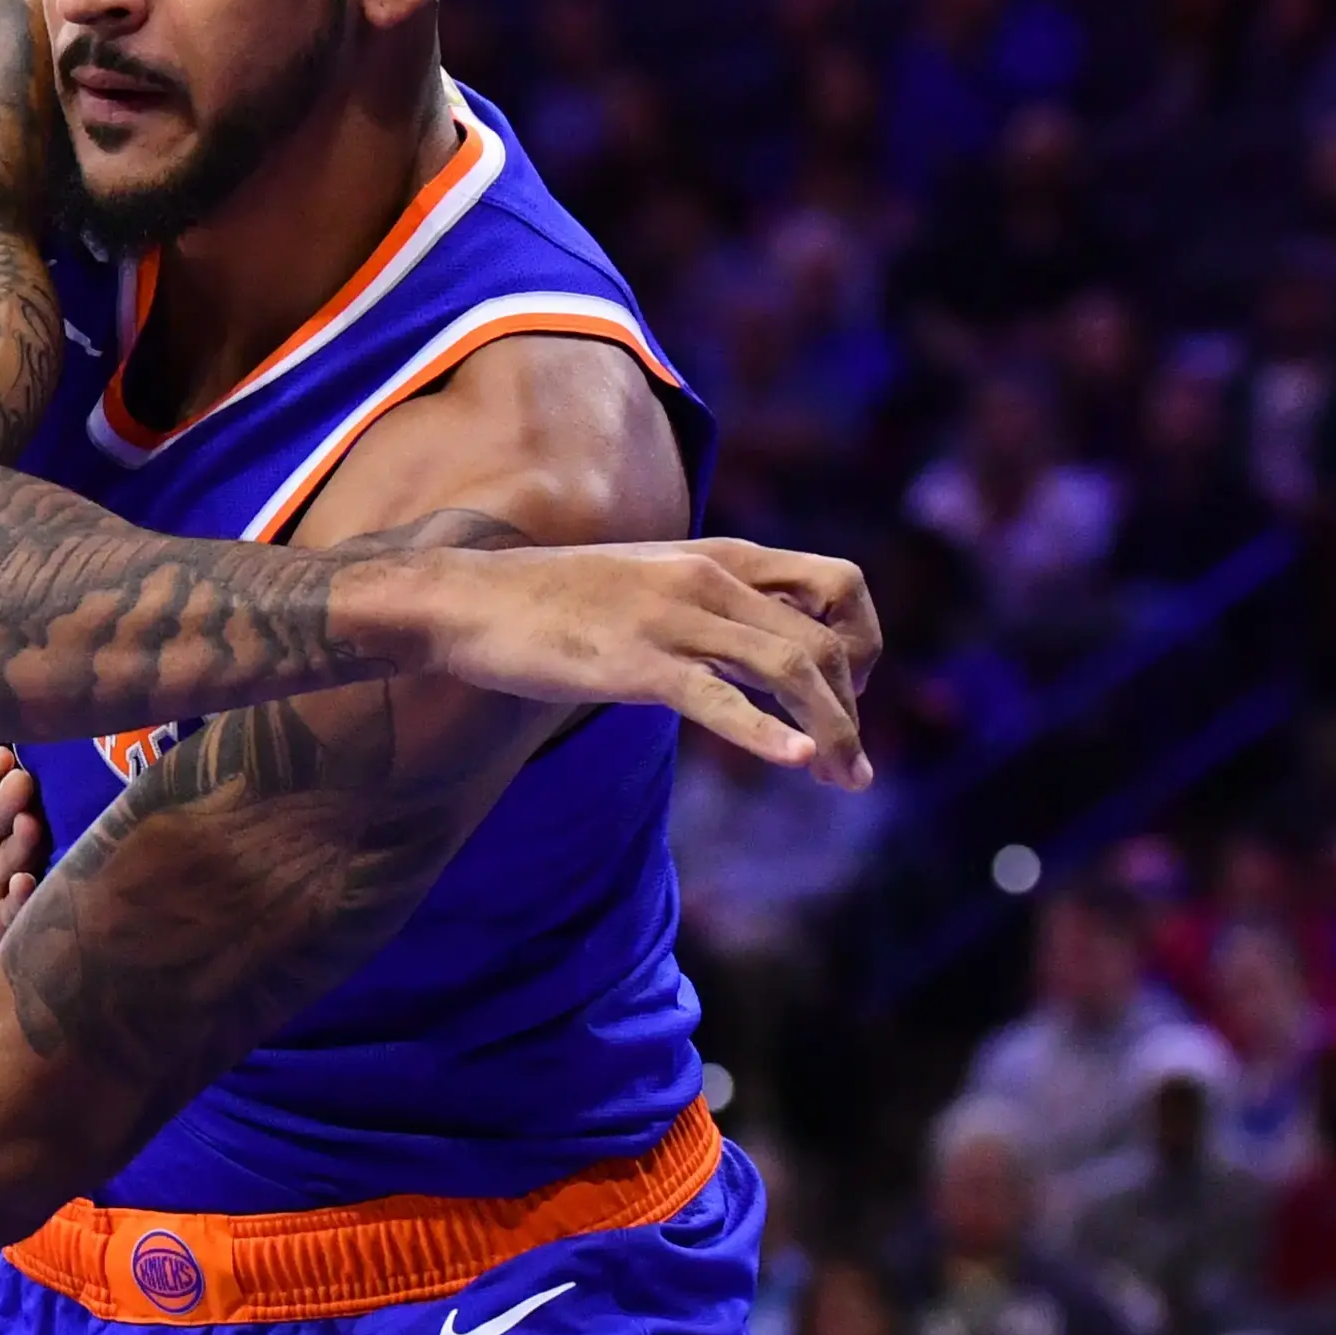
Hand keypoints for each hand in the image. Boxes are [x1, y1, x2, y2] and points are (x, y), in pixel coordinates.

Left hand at [0, 745, 44, 991]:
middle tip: (20, 782)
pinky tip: (23, 884)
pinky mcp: (7, 912)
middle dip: (13, 796)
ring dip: (26, 839)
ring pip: (19, 851)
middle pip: (4, 809)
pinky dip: (24, 894)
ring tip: (28, 825)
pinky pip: (18, 902)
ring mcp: (1, 871)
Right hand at [420, 537, 879, 787]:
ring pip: (790, 668)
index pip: (839, 585)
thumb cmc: (559, 602)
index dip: (863, 643)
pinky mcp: (637, 664)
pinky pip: (719, 698)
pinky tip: (795, 761)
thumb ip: (711, 608)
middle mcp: (711, 579)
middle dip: (852, 708)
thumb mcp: (654, 584)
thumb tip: (759, 658)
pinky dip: (765, 733)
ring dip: (831, 730)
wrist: (472, 601)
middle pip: (826, 639)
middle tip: (850, 763)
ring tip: (842, 778)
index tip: (848, 696)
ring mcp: (675, 619)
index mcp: (723, 556)